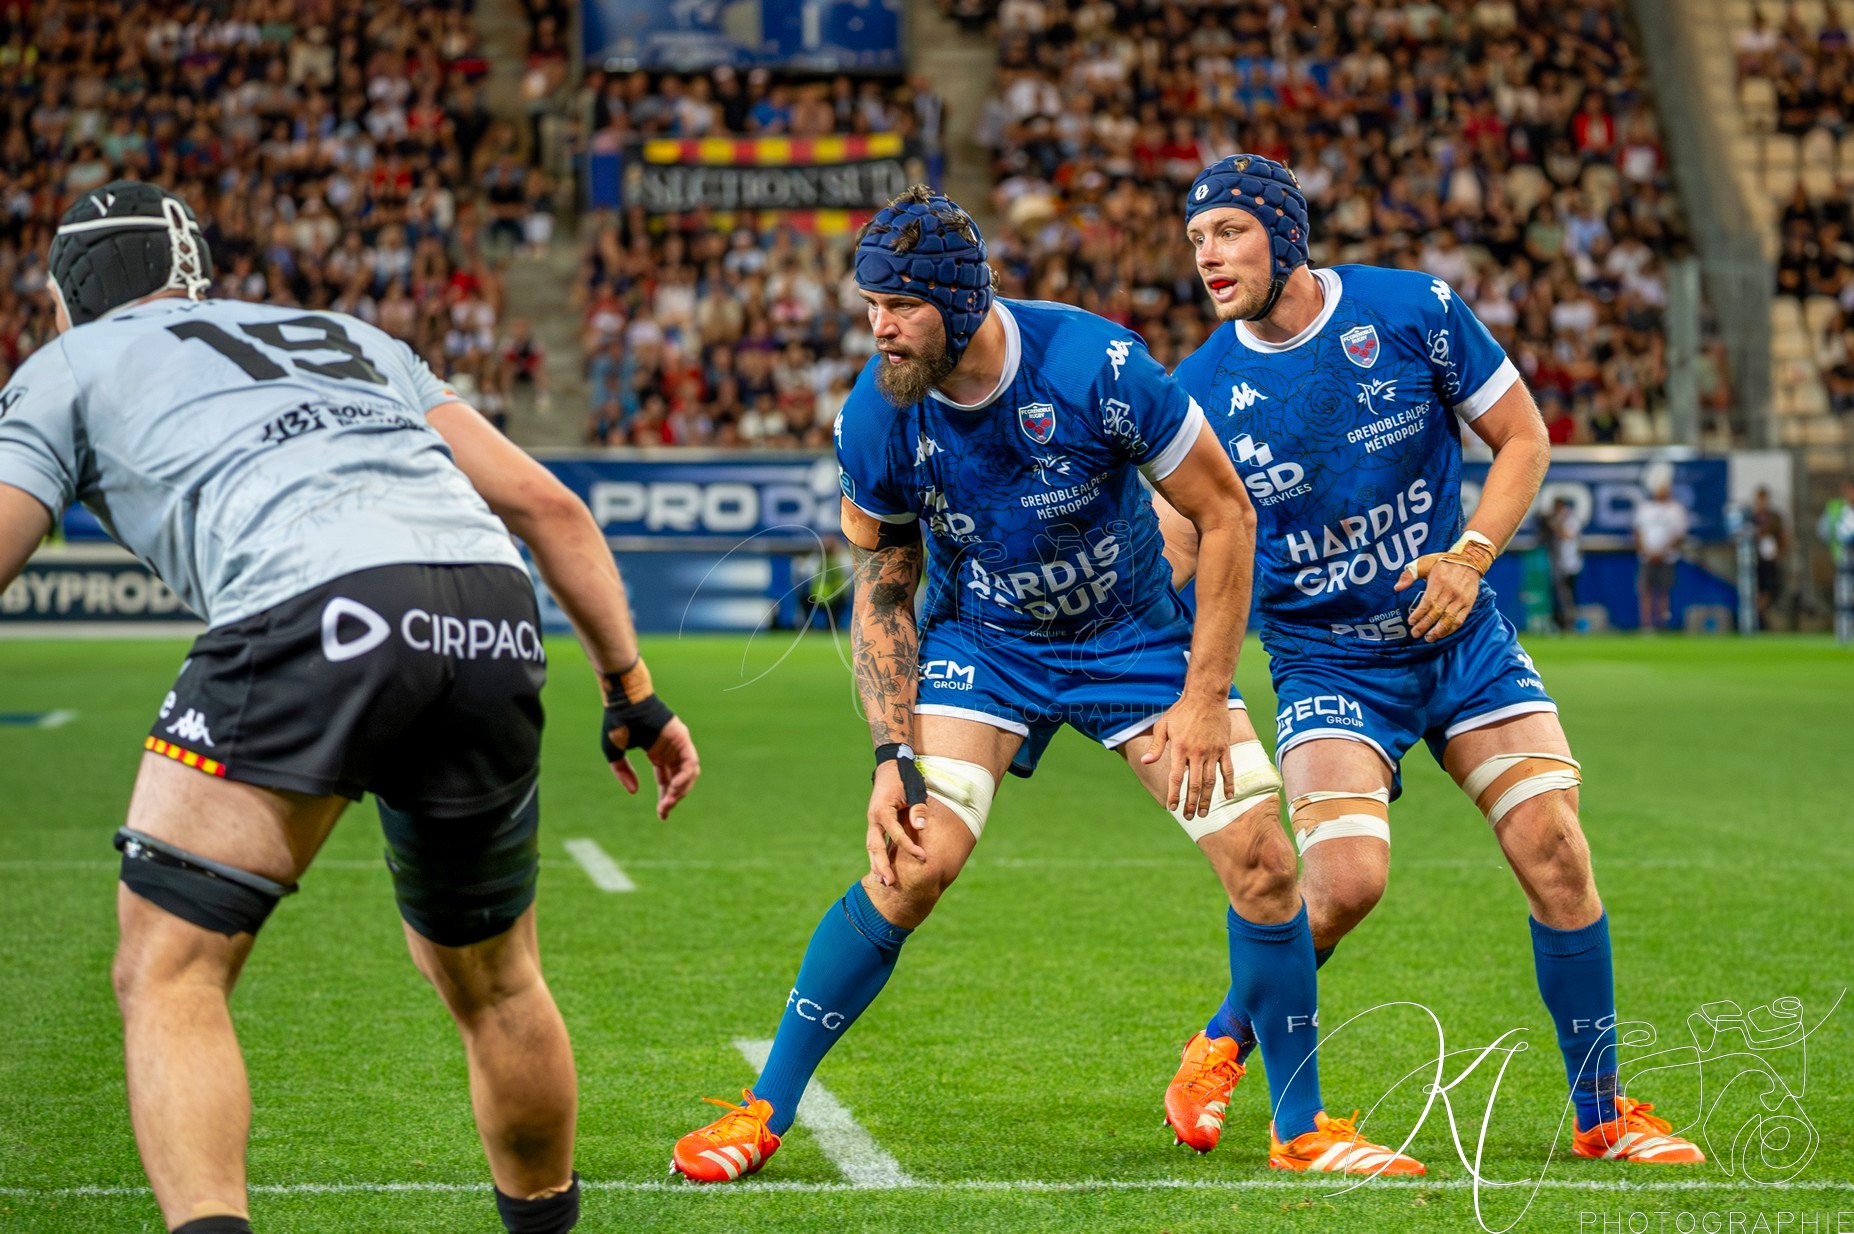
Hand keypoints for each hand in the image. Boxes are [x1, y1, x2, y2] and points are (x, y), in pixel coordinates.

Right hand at [610, 716, 699, 819]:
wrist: (623, 699)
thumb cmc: (616, 720)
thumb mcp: (614, 752)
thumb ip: (623, 772)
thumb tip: (634, 791)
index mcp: (656, 751)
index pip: (666, 779)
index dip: (664, 797)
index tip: (661, 815)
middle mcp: (670, 749)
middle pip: (678, 779)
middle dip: (673, 798)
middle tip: (663, 812)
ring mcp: (678, 743)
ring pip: (688, 773)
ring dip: (680, 791)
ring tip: (668, 803)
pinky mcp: (682, 737)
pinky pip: (690, 762)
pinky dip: (685, 778)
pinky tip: (674, 789)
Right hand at [864, 759, 928, 887]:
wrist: (890, 766)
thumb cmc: (904, 777)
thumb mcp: (914, 789)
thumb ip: (918, 808)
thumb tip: (921, 826)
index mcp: (883, 810)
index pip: (896, 834)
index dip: (910, 847)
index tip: (923, 858)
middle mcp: (874, 818)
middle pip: (875, 846)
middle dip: (883, 865)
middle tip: (891, 883)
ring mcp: (872, 822)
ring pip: (871, 848)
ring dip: (877, 865)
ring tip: (884, 883)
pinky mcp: (875, 824)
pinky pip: (874, 843)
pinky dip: (877, 857)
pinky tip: (882, 871)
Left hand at [1141, 690, 1233, 820]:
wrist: (1206, 697)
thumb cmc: (1181, 711)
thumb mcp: (1163, 726)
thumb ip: (1156, 746)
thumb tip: (1145, 762)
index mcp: (1180, 749)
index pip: (1176, 778)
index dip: (1174, 795)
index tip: (1172, 808)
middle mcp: (1197, 753)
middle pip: (1194, 785)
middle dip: (1191, 803)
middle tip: (1190, 817)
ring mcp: (1213, 752)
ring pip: (1210, 781)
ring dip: (1207, 799)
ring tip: (1204, 813)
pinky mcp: (1224, 749)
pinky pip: (1228, 770)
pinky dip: (1229, 784)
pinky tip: (1228, 797)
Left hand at [1396, 555, 1480, 641]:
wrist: (1469, 560)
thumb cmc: (1443, 562)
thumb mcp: (1424, 562)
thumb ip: (1410, 574)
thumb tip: (1397, 588)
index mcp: (1438, 581)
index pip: (1428, 602)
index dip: (1419, 614)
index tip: (1410, 622)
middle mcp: (1450, 592)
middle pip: (1436, 613)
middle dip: (1425, 626)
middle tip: (1415, 634)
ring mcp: (1461, 599)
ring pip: (1449, 619)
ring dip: (1438, 631)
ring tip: (1428, 638)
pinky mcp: (1468, 604)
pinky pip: (1460, 620)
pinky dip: (1451, 629)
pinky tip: (1442, 634)